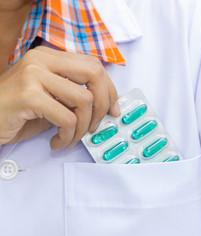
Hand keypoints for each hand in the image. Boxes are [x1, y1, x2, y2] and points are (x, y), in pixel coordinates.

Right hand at [0, 46, 119, 149]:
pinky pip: (67, 118)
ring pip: (83, 100)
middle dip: (103, 104)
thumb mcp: (51, 99)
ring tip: (70, 138)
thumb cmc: (17, 112)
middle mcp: (42, 60)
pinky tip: (57, 142)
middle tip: (96, 125)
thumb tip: (107, 106)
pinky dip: (68, 136)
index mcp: (50, 58)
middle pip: (94, 74)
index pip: (94, 65)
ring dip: (83, 127)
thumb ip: (74, 96)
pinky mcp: (28, 96)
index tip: (113, 109)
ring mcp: (34, 75)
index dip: (109, 88)